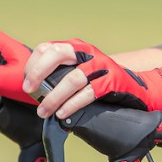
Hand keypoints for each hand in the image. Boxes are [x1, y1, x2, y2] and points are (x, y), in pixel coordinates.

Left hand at [23, 39, 161, 118]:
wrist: (134, 88)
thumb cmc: (99, 82)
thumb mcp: (80, 71)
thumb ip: (59, 74)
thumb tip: (32, 89)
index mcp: (76, 47)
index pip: (48, 48)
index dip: (33, 65)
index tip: (27, 83)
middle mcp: (88, 52)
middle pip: (59, 54)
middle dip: (39, 73)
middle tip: (30, 91)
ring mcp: (101, 65)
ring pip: (73, 78)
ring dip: (54, 97)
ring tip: (45, 111)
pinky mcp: (112, 81)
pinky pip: (88, 92)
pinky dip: (72, 104)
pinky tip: (63, 114)